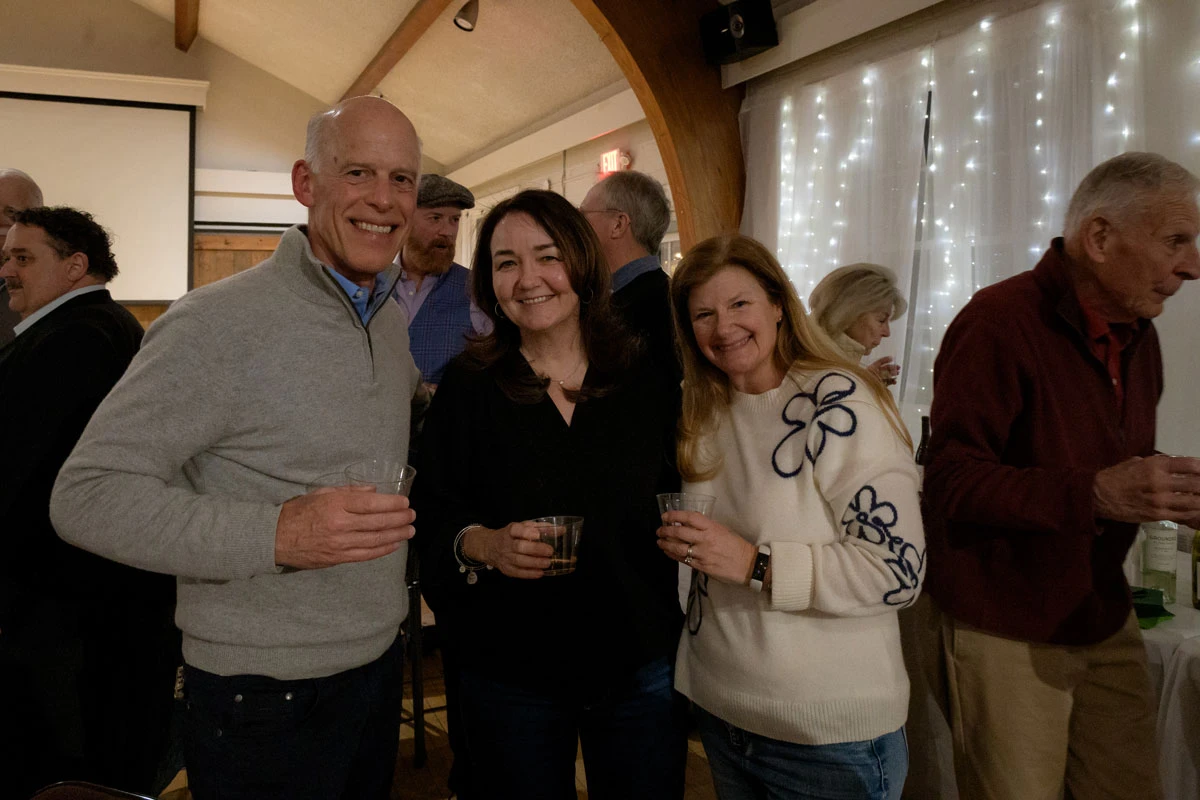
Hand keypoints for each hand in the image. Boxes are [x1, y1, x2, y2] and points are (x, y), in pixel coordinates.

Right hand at [275, 486, 415, 568]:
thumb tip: (373, 490)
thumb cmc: (298, 512)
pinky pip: (366, 555)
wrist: (276, 538)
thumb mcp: (322, 494)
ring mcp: (340, 543)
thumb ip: (349, 491)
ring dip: (396, 535)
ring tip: (409, 531)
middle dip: (399, 519)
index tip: (405, 503)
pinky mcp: (338, 558)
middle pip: (378, 522)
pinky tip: (394, 544)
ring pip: (375, 540)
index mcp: (336, 505)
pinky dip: (383, 550)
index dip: (392, 504)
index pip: (371, 503)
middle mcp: (340, 524)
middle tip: (412, 516)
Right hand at [463, 522, 552, 579]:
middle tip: (550, 551)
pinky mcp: (506, 569)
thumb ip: (542, 528)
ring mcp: (505, 557)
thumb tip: (562, 530)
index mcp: (510, 531)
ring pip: (519, 561)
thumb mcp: (524, 527)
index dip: (526, 532)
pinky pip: (517, 573)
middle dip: (535, 549)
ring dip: (534, 563)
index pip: (516, 530)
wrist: (490, 547)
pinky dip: (529, 574)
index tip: (537, 534)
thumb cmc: (512, 536)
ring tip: (548, 563)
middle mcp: (506, 544)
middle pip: (519, 547)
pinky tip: (540, 573)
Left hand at [657, 510, 756, 585]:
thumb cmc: (736, 545)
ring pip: (678, 547)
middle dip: (666, 530)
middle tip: (659, 530)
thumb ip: (706, 527)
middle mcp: (706, 539)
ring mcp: (703, 554)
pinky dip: (673, 555)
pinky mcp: (701, 566)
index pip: (689, 518)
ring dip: (666, 544)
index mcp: (712, 527)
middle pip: (680, 532)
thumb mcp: (722, 530)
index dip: (675, 515)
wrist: (748, 565)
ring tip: (660, 541)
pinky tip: (668, 552)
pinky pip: (683, 560)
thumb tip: (687, 525)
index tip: (665, 516)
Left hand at [868, 356, 899, 385]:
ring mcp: (878, 379)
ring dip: (893, 374)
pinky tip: (894, 381)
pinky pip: (887, 383)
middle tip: (898, 367)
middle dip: (892, 368)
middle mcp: (876, 373)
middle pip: (885, 369)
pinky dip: (891, 382)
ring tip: (897, 373)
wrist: (865, 387)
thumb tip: (890, 358)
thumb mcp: (873, 367)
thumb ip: (882, 363)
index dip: (886, 360)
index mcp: (873, 368)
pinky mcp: (880, 385)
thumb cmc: (867, 376)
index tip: (892, 358)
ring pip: (887, 376)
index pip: (880, 362)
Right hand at [1093, 455, 1199, 523]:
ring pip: (1193, 502)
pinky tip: (1193, 509)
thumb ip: (1156, 463)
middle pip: (1196, 484)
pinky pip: (1183, 515)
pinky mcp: (1157, 515)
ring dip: (1199, 500)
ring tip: (1199, 498)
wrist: (1097, 496)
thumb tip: (1173, 464)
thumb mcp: (1135, 462)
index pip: (1189, 465)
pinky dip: (1192, 513)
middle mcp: (1160, 482)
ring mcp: (1159, 501)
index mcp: (1154, 465)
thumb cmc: (1115, 477)